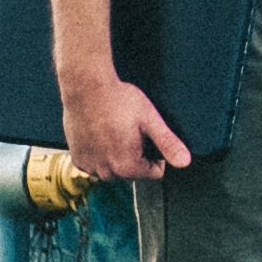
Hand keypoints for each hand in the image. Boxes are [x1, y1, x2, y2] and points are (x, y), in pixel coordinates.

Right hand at [60, 75, 187, 182]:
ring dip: (117, 157)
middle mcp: (106, 173)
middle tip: (130, 131)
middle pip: (134, 173)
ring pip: (114, 170)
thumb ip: (168, 144)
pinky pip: (95, 164)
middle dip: (136, 156)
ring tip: (115, 132)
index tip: (147, 136)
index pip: (154, 173)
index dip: (156, 154)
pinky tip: (100, 134)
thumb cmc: (118, 101)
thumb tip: (186, 162)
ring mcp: (88, 167)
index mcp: (127, 167)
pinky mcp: (76, 159)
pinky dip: (100, 154)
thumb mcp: (150, 120)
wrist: (86, 88)